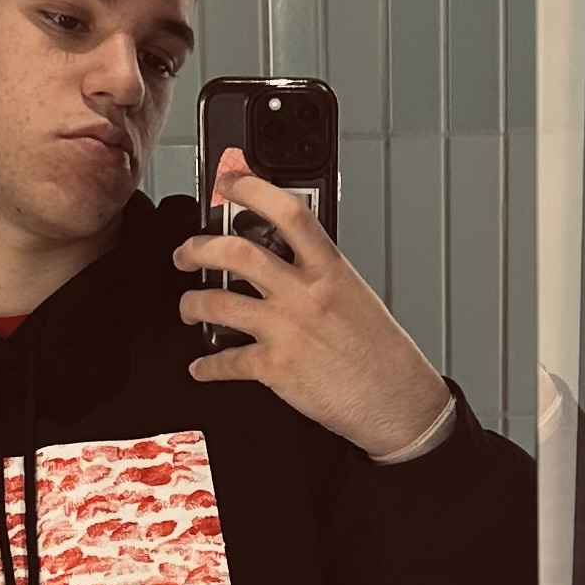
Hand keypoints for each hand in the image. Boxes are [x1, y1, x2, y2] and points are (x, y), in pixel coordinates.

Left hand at [173, 149, 452, 458]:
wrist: (398, 401)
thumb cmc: (383, 353)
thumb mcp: (356, 295)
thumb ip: (318, 274)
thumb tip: (284, 257)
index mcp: (331, 269)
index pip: (288, 213)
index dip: (252, 189)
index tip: (229, 182)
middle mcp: (306, 294)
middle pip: (237, 253)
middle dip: (198, 248)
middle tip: (186, 254)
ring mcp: (288, 330)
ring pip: (219, 303)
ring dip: (192, 304)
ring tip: (188, 307)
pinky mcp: (277, 368)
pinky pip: (227, 361)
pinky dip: (207, 366)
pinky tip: (202, 367)